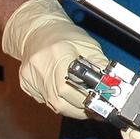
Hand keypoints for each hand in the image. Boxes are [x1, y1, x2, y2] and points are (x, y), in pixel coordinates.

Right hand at [1, 0, 105, 118]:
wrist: (37, 31)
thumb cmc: (63, 35)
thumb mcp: (88, 45)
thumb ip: (100, 65)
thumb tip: (113, 83)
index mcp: (59, 54)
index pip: (71, 88)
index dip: (87, 99)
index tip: (101, 102)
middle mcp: (42, 68)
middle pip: (61, 102)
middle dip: (81, 107)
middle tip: (95, 104)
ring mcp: (31, 79)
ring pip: (54, 106)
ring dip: (72, 107)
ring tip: (84, 100)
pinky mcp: (27, 85)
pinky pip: (46, 101)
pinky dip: (60, 101)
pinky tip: (67, 93)